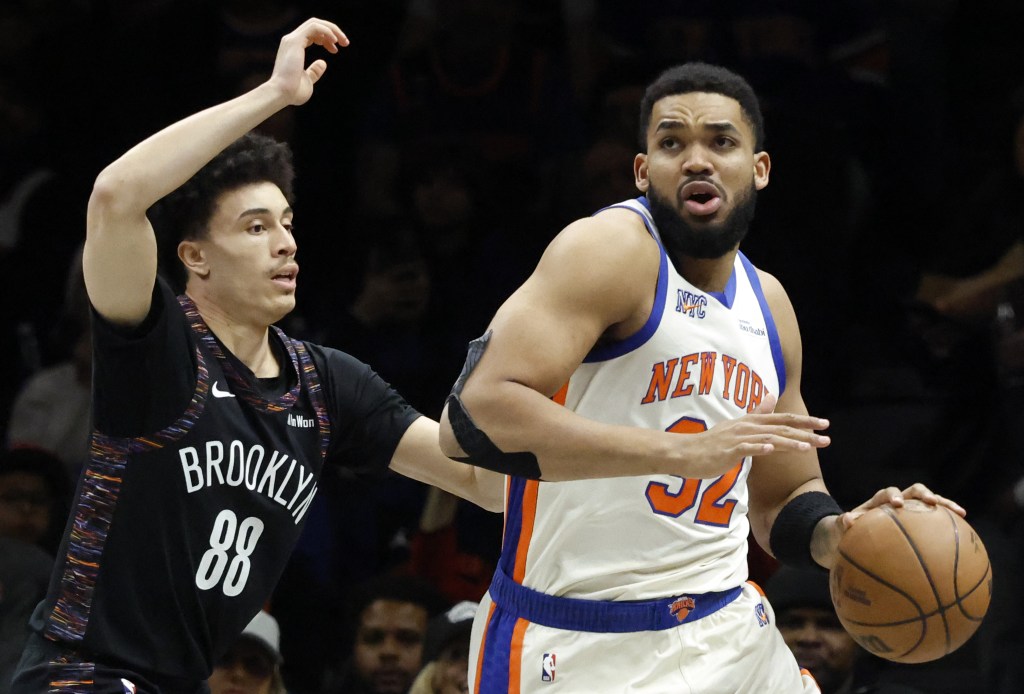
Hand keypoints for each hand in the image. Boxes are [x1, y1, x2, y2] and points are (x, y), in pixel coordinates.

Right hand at [268, 18, 348, 106]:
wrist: (281, 94)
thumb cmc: (293, 92)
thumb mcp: (308, 81)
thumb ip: (314, 71)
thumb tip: (323, 63)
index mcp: (294, 47)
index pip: (312, 33)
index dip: (326, 38)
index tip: (336, 50)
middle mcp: (291, 40)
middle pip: (315, 25)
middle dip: (332, 30)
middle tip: (345, 42)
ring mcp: (292, 39)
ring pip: (315, 23)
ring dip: (332, 29)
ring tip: (343, 41)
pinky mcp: (295, 41)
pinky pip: (314, 27)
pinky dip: (327, 31)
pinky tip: (334, 41)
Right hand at [685, 393, 829, 478]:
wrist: (685, 452)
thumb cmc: (711, 443)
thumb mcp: (736, 426)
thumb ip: (755, 413)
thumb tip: (771, 398)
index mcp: (750, 422)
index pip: (782, 419)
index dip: (804, 421)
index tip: (824, 424)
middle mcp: (746, 426)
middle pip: (781, 428)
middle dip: (806, 432)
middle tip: (827, 439)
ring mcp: (737, 438)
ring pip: (768, 437)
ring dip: (789, 442)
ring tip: (808, 446)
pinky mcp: (728, 450)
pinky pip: (746, 448)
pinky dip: (760, 447)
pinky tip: (772, 449)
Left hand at [811, 483, 965, 569]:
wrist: (857, 534)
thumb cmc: (851, 531)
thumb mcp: (843, 528)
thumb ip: (844, 523)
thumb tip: (848, 521)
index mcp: (879, 501)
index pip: (888, 493)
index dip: (893, 495)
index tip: (897, 504)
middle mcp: (898, 501)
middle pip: (914, 490)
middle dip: (924, 493)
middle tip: (932, 502)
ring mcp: (911, 510)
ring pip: (931, 502)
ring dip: (945, 505)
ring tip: (961, 512)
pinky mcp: (921, 521)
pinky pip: (936, 521)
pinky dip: (949, 524)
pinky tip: (965, 536)